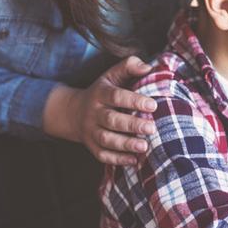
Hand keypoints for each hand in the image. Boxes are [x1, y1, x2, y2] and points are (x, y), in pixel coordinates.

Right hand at [43, 56, 157, 164]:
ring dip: (125, 145)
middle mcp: (93, 113)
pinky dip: (117, 160)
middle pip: (111, 120)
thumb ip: (129, 66)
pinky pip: (102, 155)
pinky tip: (134, 160)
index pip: (116, 96)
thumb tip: (148, 67)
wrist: (73, 112)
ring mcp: (91, 131)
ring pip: (106, 140)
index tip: (153, 105)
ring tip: (144, 146)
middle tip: (151, 128)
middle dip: (131, 125)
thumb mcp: (112, 75)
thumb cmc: (103, 91)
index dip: (134, 101)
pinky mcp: (92, 146)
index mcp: (100, 93)